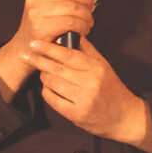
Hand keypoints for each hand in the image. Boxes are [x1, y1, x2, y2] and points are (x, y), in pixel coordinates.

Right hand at [0, 0, 102, 100]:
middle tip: (90, 7)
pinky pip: (71, 22)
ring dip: (87, 15)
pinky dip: (82, 26)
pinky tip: (82, 29)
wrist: (26, 47)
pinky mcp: (42, 27)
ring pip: (74, 7)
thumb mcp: (54, 1)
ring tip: (87, 21)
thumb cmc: (44, 23)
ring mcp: (37, 12)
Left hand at [25, 36, 151, 150]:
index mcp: (97, 68)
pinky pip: (53, 100)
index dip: (49, 48)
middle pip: (57, 69)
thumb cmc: (112, 89)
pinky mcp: (77, 115)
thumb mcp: (104, 66)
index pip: (68, 55)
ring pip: (53, 84)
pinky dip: (47, 92)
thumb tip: (70, 35)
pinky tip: (49, 88)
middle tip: (26, 55)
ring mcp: (83, 100)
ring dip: (44, 77)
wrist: (124, 117)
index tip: (35, 43)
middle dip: (39, 61)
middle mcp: (91, 83)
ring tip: (43, 73)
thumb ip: (87, 51)